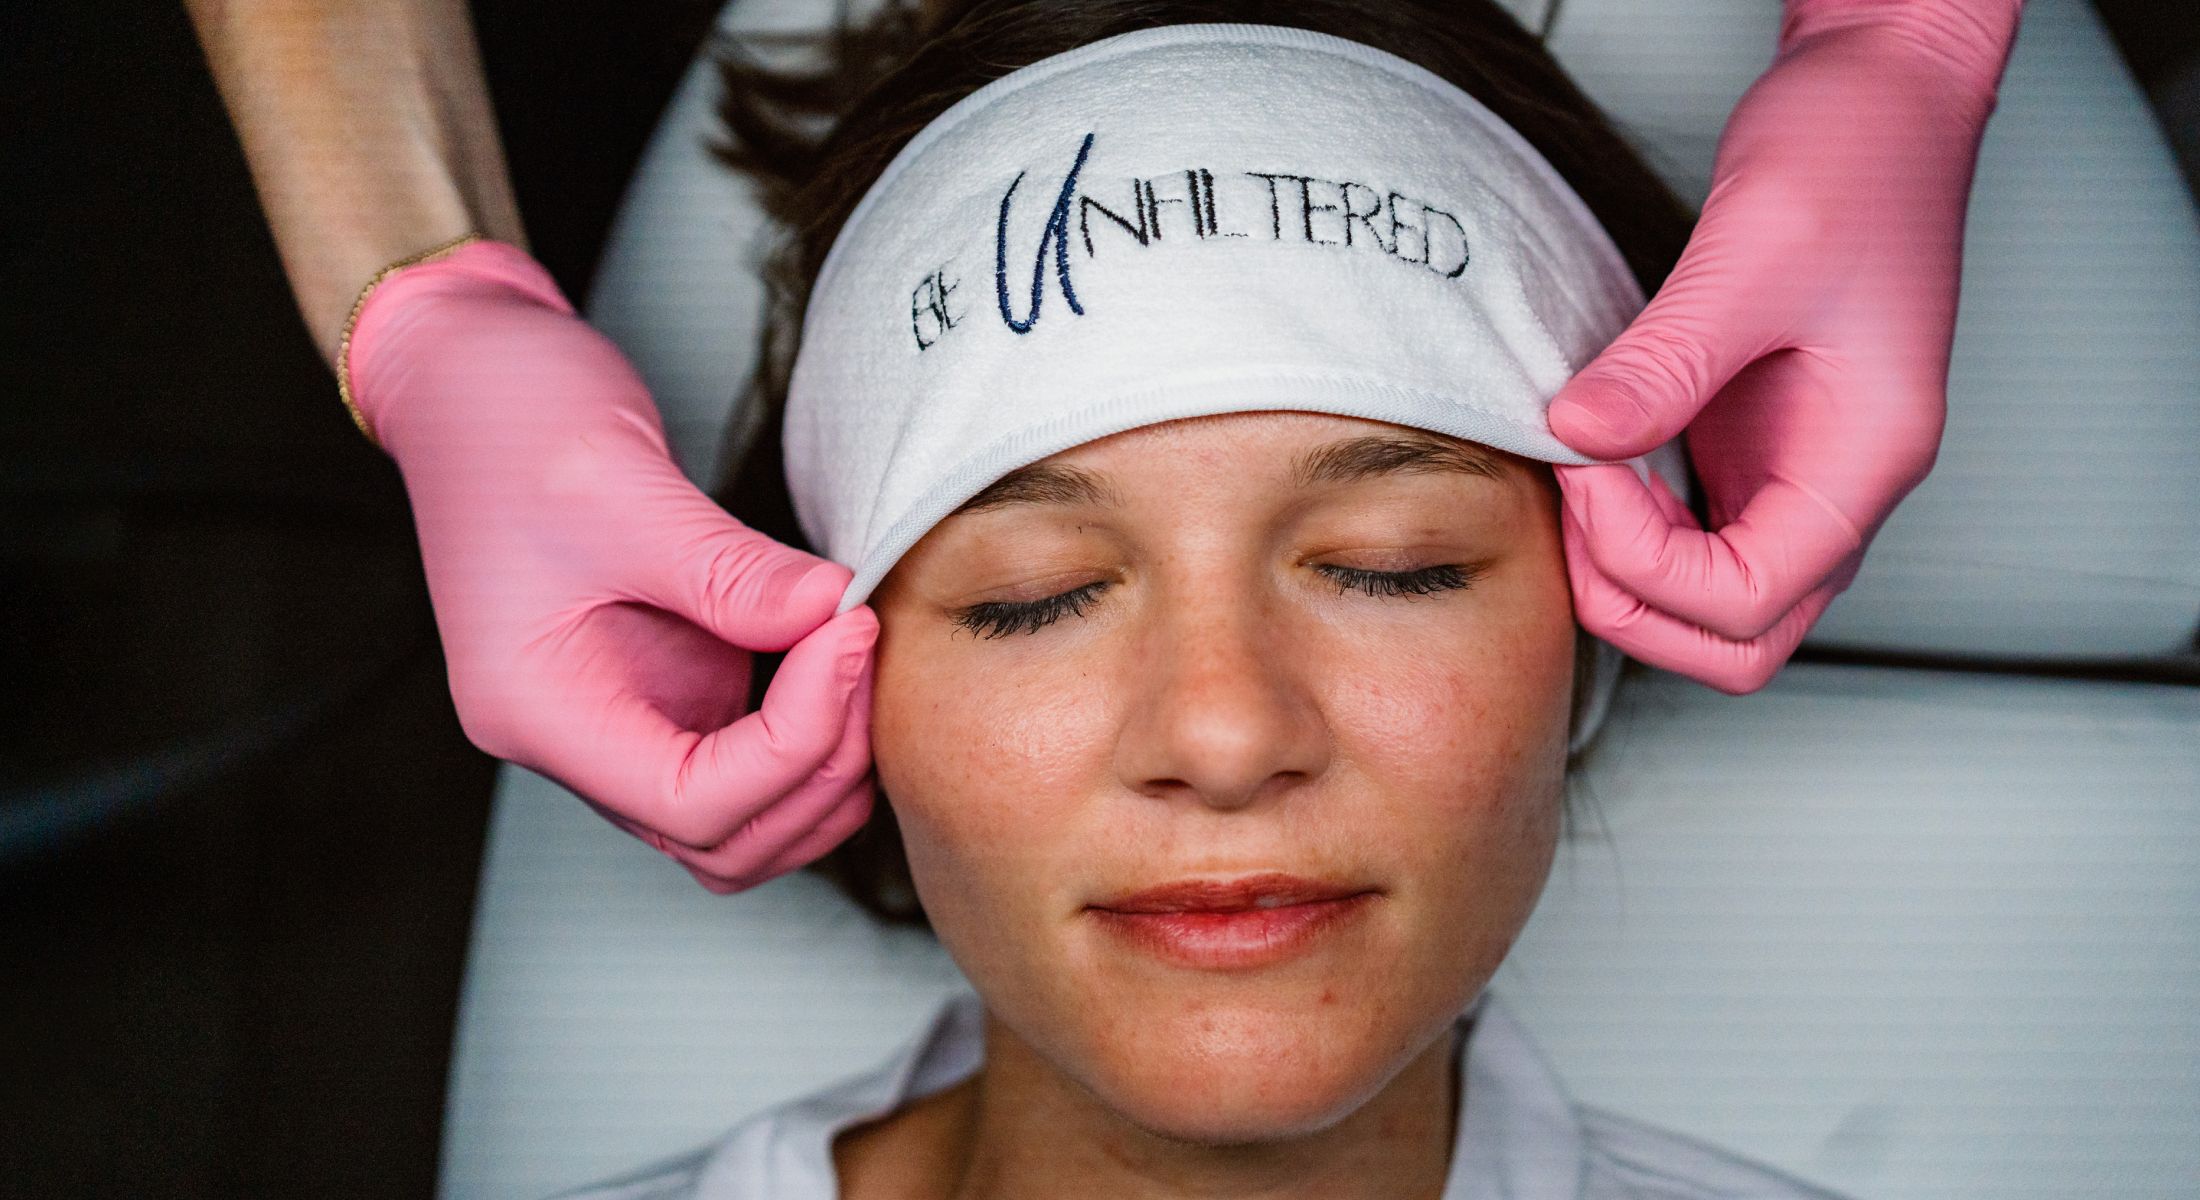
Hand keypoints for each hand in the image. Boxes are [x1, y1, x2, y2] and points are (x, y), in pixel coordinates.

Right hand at [346, 239, 877, 891]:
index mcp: (536, 711)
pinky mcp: (664, 690)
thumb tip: (832, 608)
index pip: (691, 803)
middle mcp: (576, 739)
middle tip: (862, 642)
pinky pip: (752, 761)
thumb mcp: (618, 483)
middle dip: (821, 764)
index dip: (795, 741)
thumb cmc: (504, 420)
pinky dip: (814, 733)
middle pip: (726, 839)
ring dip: (824, 767)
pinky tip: (842, 654)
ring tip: (857, 652)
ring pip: (745, 823)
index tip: (847, 630)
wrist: (466, 379)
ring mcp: (623, 721)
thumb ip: (729, 568)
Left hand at [1548, 0, 2021, 692]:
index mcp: (1866, 462)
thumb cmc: (1858, 156)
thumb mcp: (1754, 248)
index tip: (1590, 469)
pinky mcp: (1753, 446)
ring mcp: (1797, 475)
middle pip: (1738, 639)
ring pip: (1713, 604)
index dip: (1647, 563)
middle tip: (1573, 498)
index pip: (1749, 603)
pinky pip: (1691, 538)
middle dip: (1634, 601)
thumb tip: (1579, 436)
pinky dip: (1631, 528)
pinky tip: (1597, 458)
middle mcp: (1839, 488)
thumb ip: (1666, 359)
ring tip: (1580, 475)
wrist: (1883, 98)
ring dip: (1628, 572)